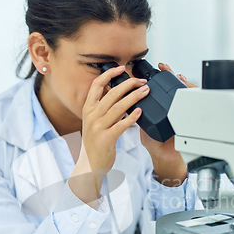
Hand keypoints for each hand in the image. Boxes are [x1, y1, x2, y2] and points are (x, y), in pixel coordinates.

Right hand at [69, 66, 148, 205]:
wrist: (90, 165)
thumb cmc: (95, 144)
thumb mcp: (95, 123)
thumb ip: (105, 109)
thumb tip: (121, 96)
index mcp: (88, 109)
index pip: (96, 85)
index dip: (109, 74)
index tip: (122, 68)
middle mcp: (92, 116)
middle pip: (111, 93)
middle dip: (128, 84)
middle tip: (141, 81)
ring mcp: (98, 127)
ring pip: (118, 107)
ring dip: (134, 97)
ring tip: (145, 92)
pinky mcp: (106, 139)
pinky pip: (121, 125)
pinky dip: (131, 117)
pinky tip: (140, 112)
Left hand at [140, 62, 196, 185]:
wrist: (166, 159)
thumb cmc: (155, 145)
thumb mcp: (144, 127)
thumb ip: (137, 116)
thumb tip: (129, 105)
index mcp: (160, 109)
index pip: (160, 89)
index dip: (159, 78)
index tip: (156, 68)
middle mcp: (172, 108)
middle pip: (174, 86)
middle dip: (170, 75)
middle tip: (165, 68)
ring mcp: (182, 113)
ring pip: (186, 91)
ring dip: (182, 81)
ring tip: (176, 75)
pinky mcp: (191, 119)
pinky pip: (193, 103)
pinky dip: (192, 93)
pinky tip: (186, 87)